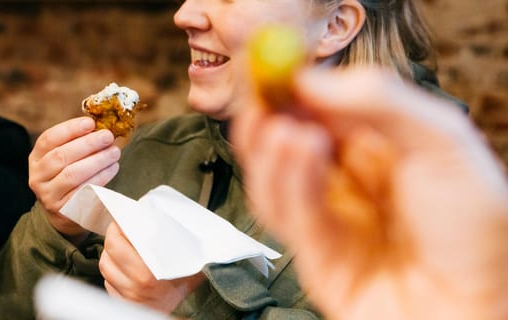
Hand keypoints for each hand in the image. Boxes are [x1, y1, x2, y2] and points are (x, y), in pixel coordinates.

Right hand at [29, 117, 120, 243]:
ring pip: (72, 174)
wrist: (62, 215)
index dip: (70, 129)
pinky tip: (112, 168)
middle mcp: (37, 177)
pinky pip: (83, 191)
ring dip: (97, 160)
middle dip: (87, 144)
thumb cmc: (67, 179)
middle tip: (108, 136)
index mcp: (36, 159)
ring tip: (114, 152)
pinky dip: (100, 177)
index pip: (48, 139)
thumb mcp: (64, 160)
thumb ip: (76, 143)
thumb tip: (100, 125)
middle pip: (61, 156)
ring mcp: (48, 195)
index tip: (91, 123)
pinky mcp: (63, 210)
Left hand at [99, 222, 205, 312]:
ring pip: (105, 267)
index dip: (117, 227)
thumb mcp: (188, 259)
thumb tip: (157, 213)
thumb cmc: (189, 282)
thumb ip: (176, 239)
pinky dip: (113, 272)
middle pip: (109, 252)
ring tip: (120, 246)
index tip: (121, 219)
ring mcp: (127, 297)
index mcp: (147, 274)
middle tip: (119, 228)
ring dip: (110, 254)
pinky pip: (109, 283)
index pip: (117, 243)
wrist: (189, 311)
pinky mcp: (123, 304)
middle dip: (112, 236)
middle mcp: (135, 286)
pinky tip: (123, 266)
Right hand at [232, 68, 507, 319]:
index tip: (276, 70)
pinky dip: (285, 182)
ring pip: (276, 180)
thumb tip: (316, 81)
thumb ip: (381, 102)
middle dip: (269, 121)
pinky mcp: (314, 258)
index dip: (297, 90)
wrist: (476, 311)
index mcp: (384, 152)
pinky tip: (295, 157)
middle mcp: (353, 184)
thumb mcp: (444, 143)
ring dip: (271, 152)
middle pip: (289, 145)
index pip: (325, 112)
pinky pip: (285, 216)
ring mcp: (332, 221)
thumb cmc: (480, 238)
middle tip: (260, 101)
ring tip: (283, 130)